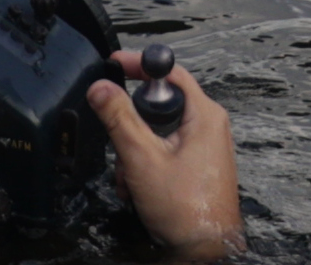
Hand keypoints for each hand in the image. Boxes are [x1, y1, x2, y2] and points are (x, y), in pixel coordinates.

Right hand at [86, 51, 242, 258]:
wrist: (204, 250)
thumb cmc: (186, 209)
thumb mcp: (142, 158)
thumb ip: (119, 119)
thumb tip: (102, 87)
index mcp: (204, 114)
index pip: (169, 72)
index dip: (140, 65)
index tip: (115, 64)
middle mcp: (208, 125)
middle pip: (159, 106)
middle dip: (131, 128)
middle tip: (120, 147)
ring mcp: (204, 147)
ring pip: (157, 133)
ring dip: (134, 154)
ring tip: (129, 180)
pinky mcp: (197, 165)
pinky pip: (164, 152)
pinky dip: (146, 166)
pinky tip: (137, 188)